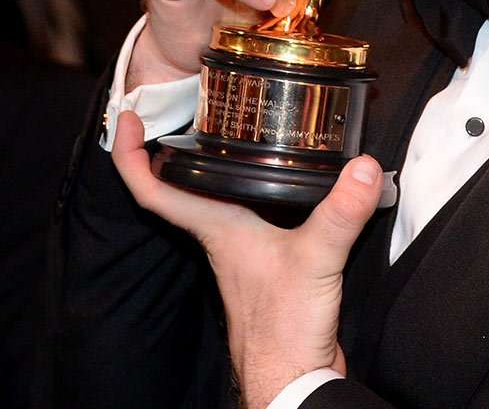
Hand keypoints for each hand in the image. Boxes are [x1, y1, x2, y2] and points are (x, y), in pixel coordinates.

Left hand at [112, 111, 382, 407]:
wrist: (293, 380)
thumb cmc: (283, 333)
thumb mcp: (315, 262)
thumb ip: (339, 213)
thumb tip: (364, 170)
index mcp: (218, 231)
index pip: (154, 191)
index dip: (130, 155)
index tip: (125, 118)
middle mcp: (224, 238)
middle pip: (180, 189)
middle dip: (170, 148)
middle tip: (175, 109)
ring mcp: (245, 252)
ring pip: (215, 201)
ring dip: (212, 168)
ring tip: (222, 129)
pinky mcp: (272, 264)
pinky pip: (252, 217)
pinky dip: (256, 191)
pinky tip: (280, 181)